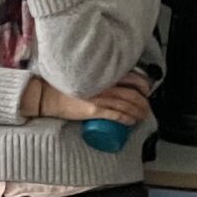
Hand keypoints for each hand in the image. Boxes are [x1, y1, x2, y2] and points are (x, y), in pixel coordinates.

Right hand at [30, 72, 151, 125]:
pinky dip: (127, 119)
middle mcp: (105, 84)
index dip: (144, 86)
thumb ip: (100, 75)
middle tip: (146, 109)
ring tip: (142, 117)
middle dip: (144, 103)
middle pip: (133, 94)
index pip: (132, 78)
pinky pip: (116, 115)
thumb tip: (114, 80)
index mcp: (104, 74)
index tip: (147, 92)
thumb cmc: (66, 86)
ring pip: (127, 105)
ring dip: (138, 112)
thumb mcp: (86, 75)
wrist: (49, 96)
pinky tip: (131, 122)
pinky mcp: (94, 110)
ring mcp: (100, 98)